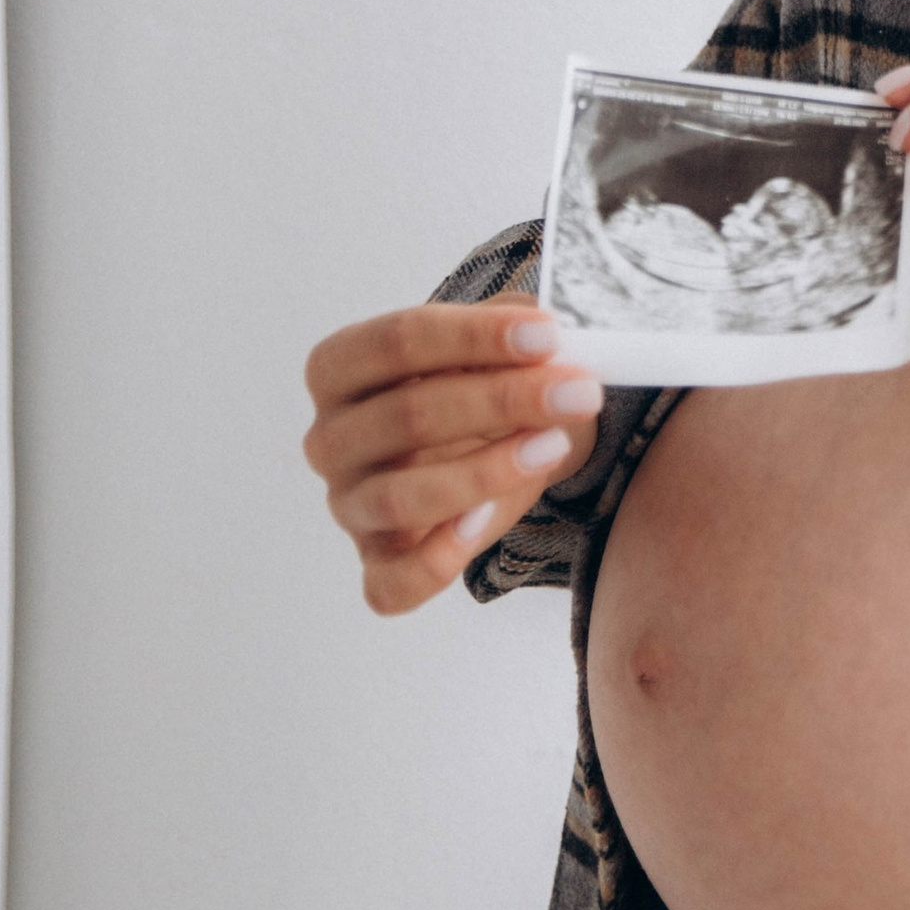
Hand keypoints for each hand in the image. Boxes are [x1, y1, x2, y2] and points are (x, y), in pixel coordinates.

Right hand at [302, 304, 604, 614]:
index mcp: (339, 368)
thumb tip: (550, 337)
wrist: (492, 444)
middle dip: (503, 400)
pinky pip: (391, 584)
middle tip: (579, 390)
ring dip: (488, 471)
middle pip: (406, 416)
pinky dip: (436, 562)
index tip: (549, 335)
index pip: (395, 342)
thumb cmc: (480, 383)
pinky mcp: (376, 564)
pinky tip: (486, 522)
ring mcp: (348, 506)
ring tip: (554, 445)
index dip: (475, 336)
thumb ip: (514, 325)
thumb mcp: (496, 341)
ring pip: (400, 498)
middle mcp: (329, 439)